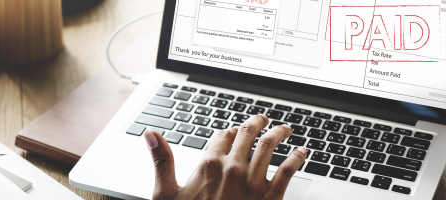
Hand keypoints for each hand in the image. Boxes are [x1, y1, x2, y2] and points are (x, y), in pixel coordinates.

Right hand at [143, 114, 307, 199]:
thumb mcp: (166, 193)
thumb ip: (162, 160)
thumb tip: (151, 133)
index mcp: (208, 164)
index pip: (223, 135)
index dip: (229, 130)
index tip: (234, 130)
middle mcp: (232, 168)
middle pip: (248, 133)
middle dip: (257, 123)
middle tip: (262, 120)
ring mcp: (253, 182)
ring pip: (270, 146)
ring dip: (279, 133)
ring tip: (285, 129)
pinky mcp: (270, 197)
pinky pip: (288, 171)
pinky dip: (297, 158)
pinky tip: (301, 152)